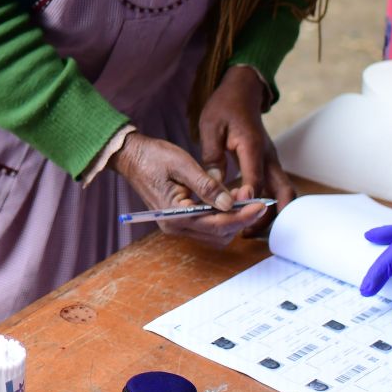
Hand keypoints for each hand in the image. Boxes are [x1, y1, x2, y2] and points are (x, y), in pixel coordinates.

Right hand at [111, 131, 269, 247]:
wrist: (131, 156)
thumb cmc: (153, 156)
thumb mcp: (182, 164)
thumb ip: (207, 185)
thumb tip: (230, 204)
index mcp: (174, 215)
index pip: (217, 224)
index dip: (242, 216)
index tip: (260, 205)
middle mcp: (175, 227)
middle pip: (219, 234)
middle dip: (240, 219)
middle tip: (253, 198)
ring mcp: (176, 226)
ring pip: (215, 235)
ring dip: (232, 220)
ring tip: (242, 198)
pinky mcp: (179, 221)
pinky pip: (207, 228)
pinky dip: (222, 218)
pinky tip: (229, 201)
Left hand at [196, 65, 294, 233]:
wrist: (242, 91)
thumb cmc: (224, 107)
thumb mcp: (210, 126)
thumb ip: (212, 155)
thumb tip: (214, 183)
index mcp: (254, 147)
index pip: (256, 180)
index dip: (247, 199)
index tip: (233, 212)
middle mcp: (269, 157)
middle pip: (283, 195)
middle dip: (268, 216)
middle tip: (246, 231)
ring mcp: (272, 161)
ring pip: (284, 195)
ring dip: (271, 214)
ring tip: (247, 230)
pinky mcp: (269, 164)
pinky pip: (276, 189)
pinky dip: (269, 205)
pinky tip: (248, 215)